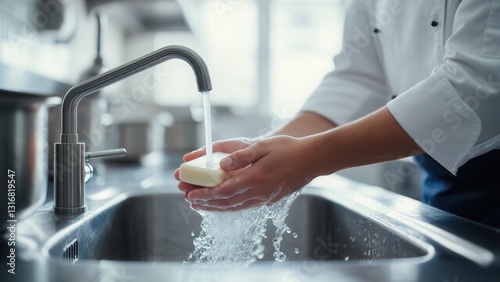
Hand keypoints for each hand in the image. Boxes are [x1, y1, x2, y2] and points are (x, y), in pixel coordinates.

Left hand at [178, 135, 319, 210]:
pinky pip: (245, 205)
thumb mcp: (264, 146)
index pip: (224, 191)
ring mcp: (265, 198)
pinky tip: (223, 203)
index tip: (191, 194)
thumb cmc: (288, 149)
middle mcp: (259, 193)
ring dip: (217, 207)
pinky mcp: (270, 199)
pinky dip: (230, 206)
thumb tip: (222, 163)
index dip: (205, 194)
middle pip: (227, 203)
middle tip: (190, 201)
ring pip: (236, 207)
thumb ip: (242, 156)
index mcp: (255, 179)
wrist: (312, 159)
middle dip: (207, 203)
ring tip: (201, 206)